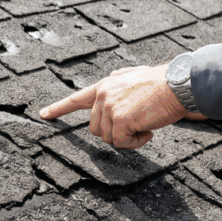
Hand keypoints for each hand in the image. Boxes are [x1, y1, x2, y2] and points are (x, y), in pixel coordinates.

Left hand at [39, 64, 205, 148]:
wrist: (178, 84)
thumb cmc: (163, 83)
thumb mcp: (133, 77)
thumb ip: (118, 85)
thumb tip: (111, 90)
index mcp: (106, 84)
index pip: (77, 98)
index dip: (59, 108)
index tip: (43, 115)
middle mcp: (103, 94)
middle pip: (96, 128)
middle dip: (115, 132)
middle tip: (136, 125)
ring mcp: (110, 107)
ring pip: (108, 138)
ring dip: (127, 138)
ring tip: (145, 124)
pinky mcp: (120, 120)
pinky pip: (121, 143)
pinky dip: (135, 142)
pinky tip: (148, 131)